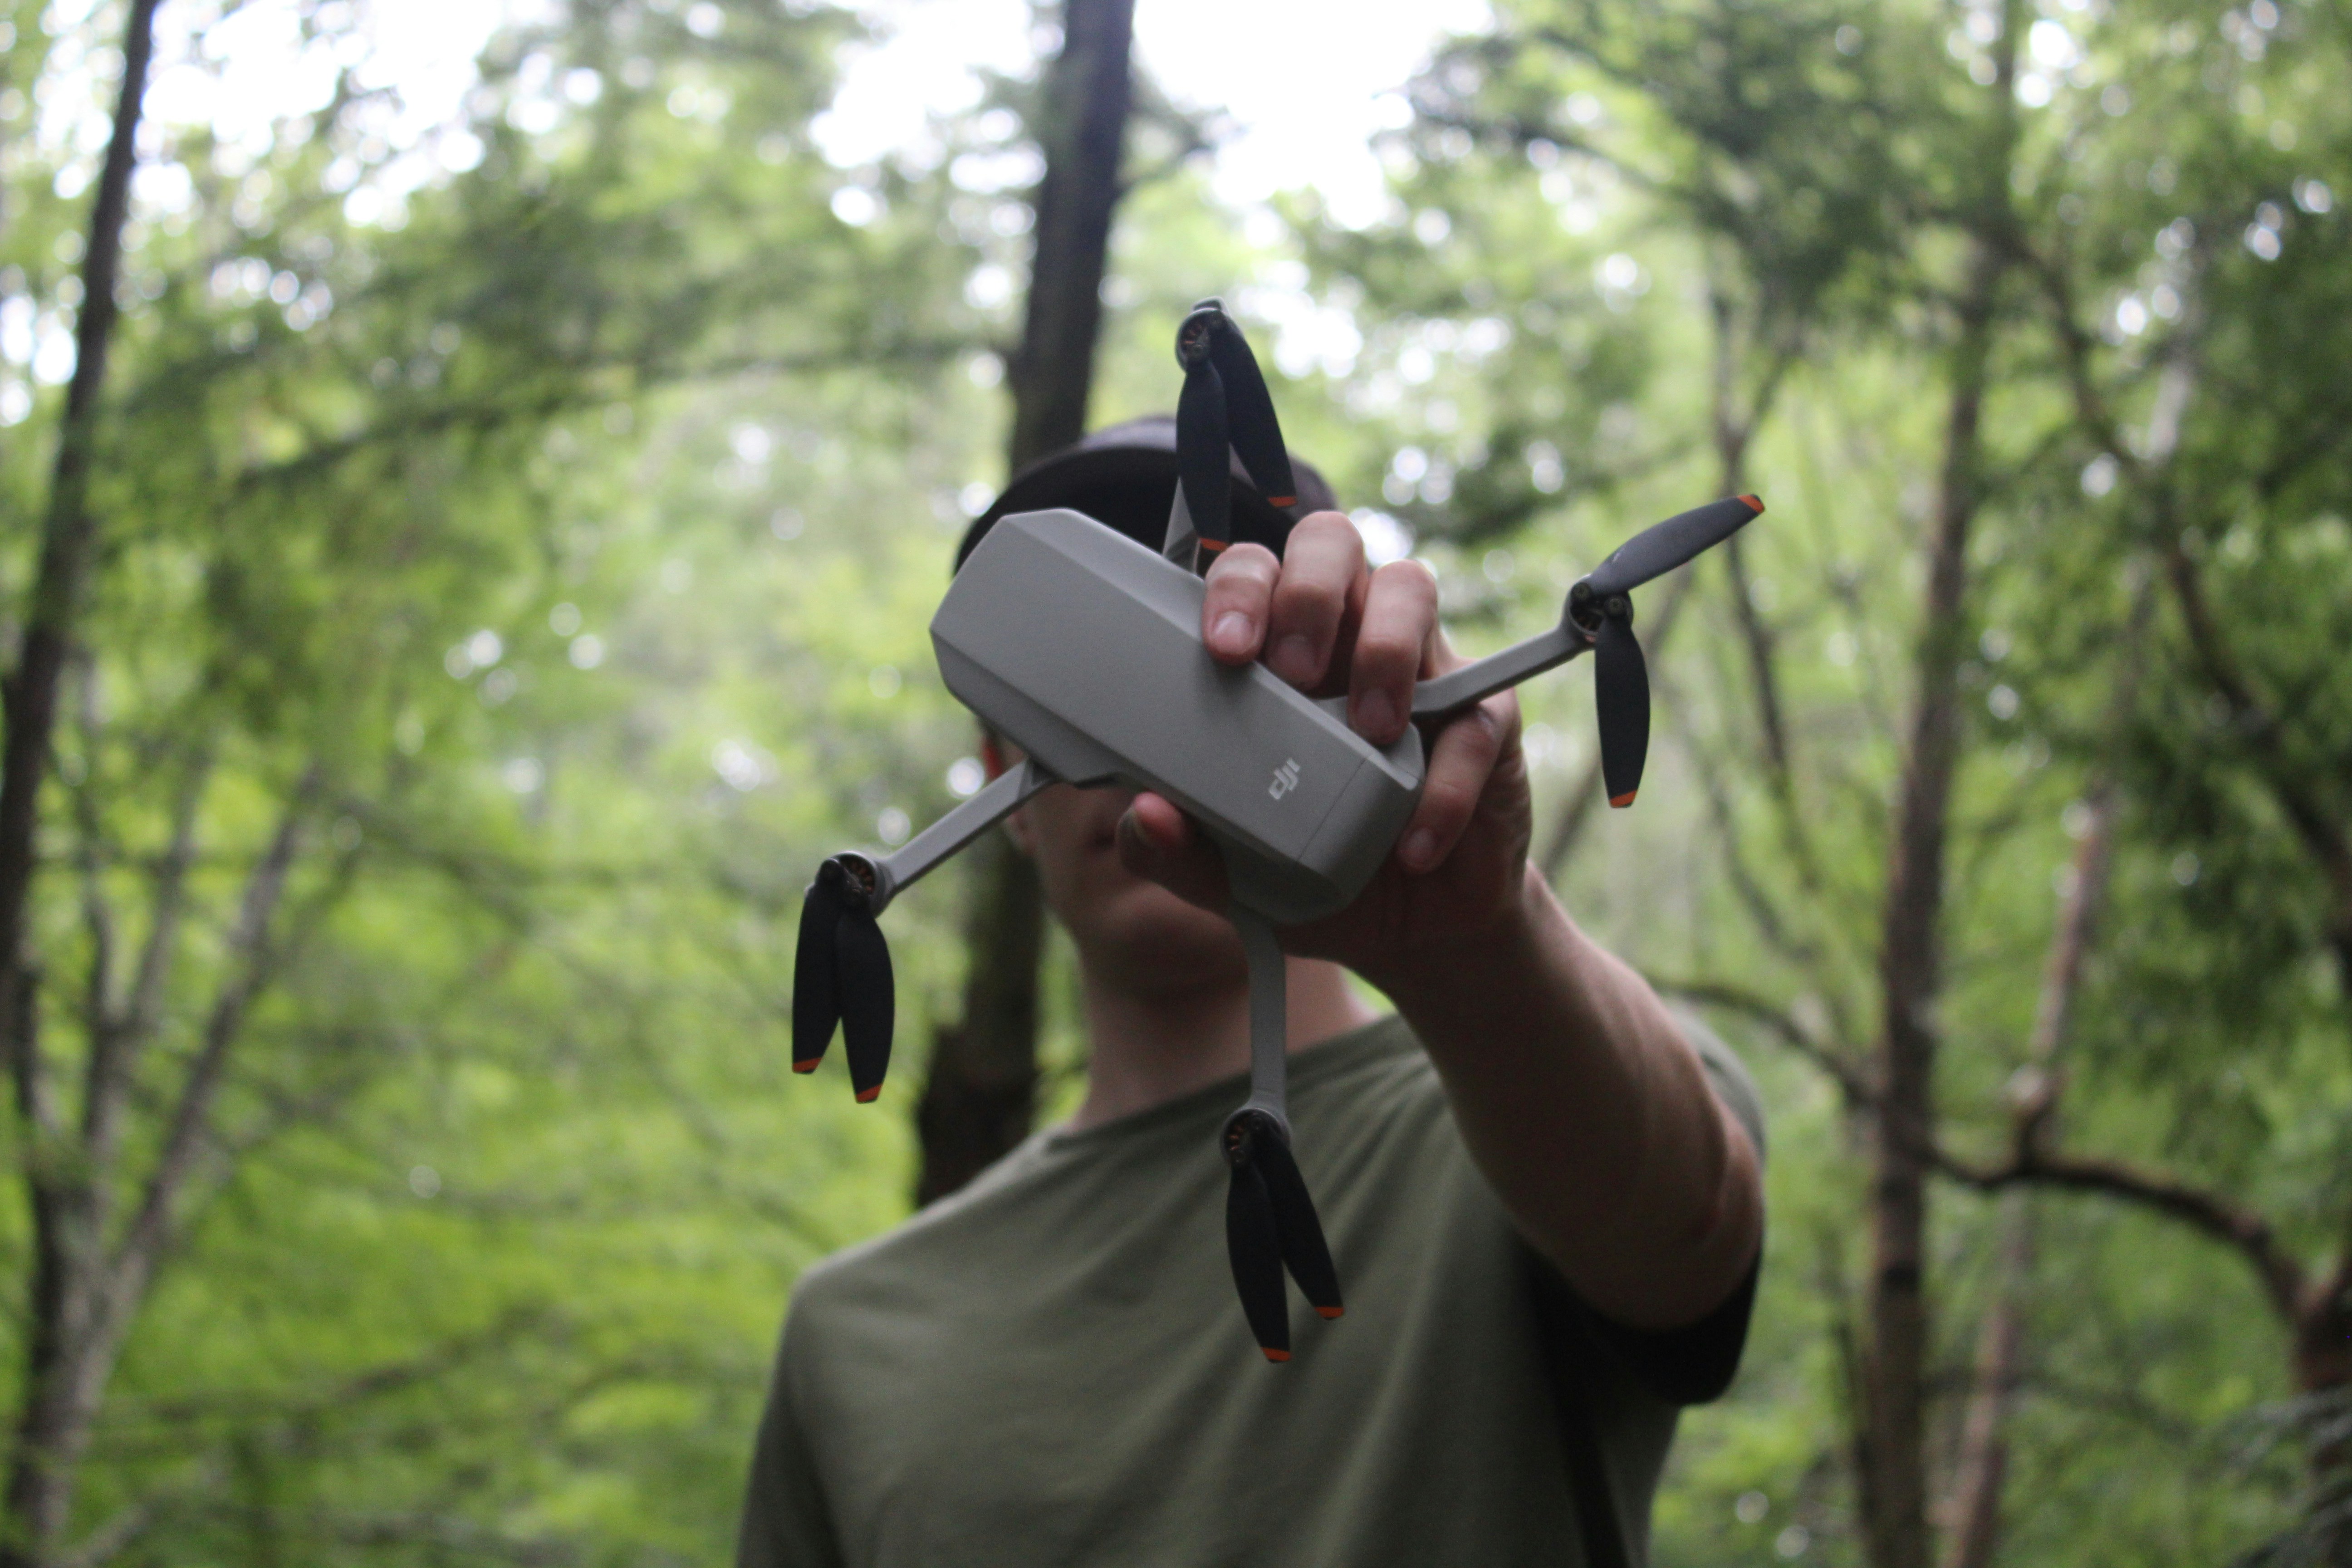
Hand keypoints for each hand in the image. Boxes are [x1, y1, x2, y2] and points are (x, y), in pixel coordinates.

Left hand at [1114, 511, 1535, 986]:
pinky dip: (1445, 784)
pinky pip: (1476, 717)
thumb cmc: (1314, 874)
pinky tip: (1412, 844)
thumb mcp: (1233, 875)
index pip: (1252, 572)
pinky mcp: (1484, 720)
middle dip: (1306, 591)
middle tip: (1293, 672)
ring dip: (1384, 649)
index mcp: (1273, 652)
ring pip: (1409, 586)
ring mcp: (1420, 667)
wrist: (1407, 934)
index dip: (1238, 588)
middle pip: (1329, 542)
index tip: (1224, 649)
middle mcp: (1344, 635)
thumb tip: (1145, 814)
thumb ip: (1180, 848)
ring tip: (1370, 731)